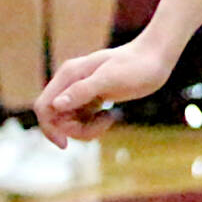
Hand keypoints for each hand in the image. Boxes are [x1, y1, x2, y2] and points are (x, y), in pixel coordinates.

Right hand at [35, 38, 179, 143]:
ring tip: (109, 119)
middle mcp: (71, 82)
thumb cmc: (136, 66)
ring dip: (87, 128)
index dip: (49, 128)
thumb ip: (82, 91)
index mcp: (69, 75)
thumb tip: (56, 105)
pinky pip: (83, 119)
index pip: (44, 106)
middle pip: (57, 118)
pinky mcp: (93, 97)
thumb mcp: (110, 79)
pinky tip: (110, 116)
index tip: (65, 144)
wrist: (157, 58)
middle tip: (102, 124)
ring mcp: (81, 90)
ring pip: (70, 121)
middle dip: (75, 129)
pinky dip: (94, 124)